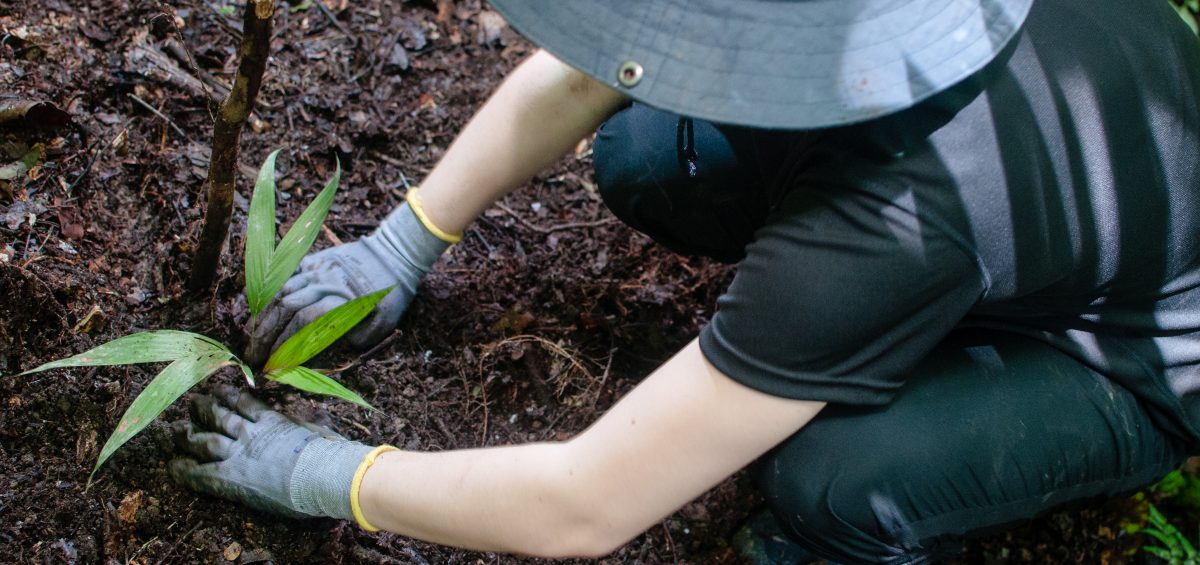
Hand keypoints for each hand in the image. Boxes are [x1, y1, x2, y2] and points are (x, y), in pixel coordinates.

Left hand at [169, 385, 372, 519]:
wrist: (324, 473)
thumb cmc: (330, 454)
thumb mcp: (320, 432)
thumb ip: (310, 427)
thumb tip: (321, 425)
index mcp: (273, 421)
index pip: (245, 403)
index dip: (229, 396)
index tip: (218, 391)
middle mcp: (251, 433)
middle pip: (219, 416)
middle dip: (203, 409)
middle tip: (190, 403)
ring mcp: (240, 454)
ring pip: (205, 440)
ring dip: (187, 435)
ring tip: (174, 431)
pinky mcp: (232, 478)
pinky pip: (201, 473)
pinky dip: (184, 469)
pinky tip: (172, 466)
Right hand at [245, 200, 451, 365]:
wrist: (394, 256)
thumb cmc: (388, 298)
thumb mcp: (378, 326)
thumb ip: (349, 340)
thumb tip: (317, 353)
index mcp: (342, 299)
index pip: (303, 324)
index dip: (286, 346)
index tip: (275, 365)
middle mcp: (324, 282)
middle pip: (285, 308)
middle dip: (266, 336)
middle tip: (255, 357)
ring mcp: (316, 268)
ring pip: (279, 291)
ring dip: (263, 317)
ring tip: (253, 339)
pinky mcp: (312, 260)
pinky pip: (283, 276)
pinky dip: (269, 293)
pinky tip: (260, 311)